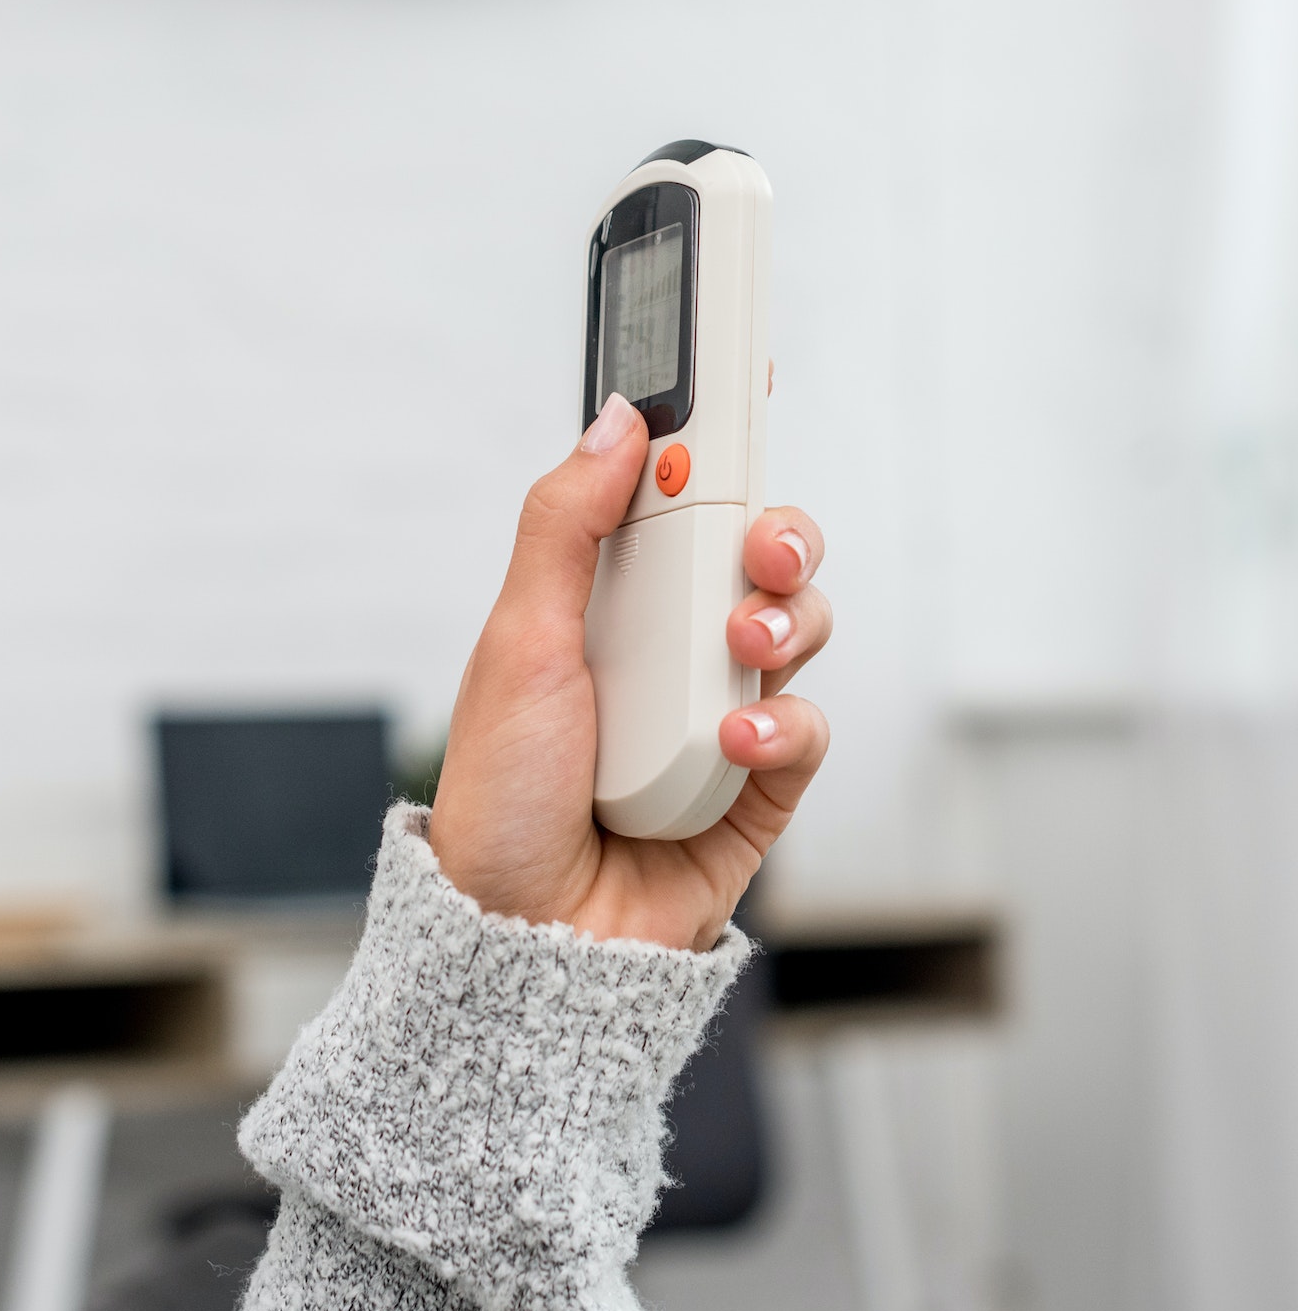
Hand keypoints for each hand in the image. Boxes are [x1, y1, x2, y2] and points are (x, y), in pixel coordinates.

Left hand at [427, 393, 831, 951]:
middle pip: (760, 555)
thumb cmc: (502, 787)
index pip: (675, 501)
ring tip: (741, 653)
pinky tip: (734, 747)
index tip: (747, 378)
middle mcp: (669, 646)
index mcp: (607, 599)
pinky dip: (784, 731)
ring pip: (799, 631)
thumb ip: (567, 522)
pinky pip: (807, 733)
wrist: (520, 933)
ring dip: (788, 625)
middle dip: (779, 535)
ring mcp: (718, 715)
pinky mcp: (758, 790)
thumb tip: (618, 420)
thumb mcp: (519, 637)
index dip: (717, 443)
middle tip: (759, 547)